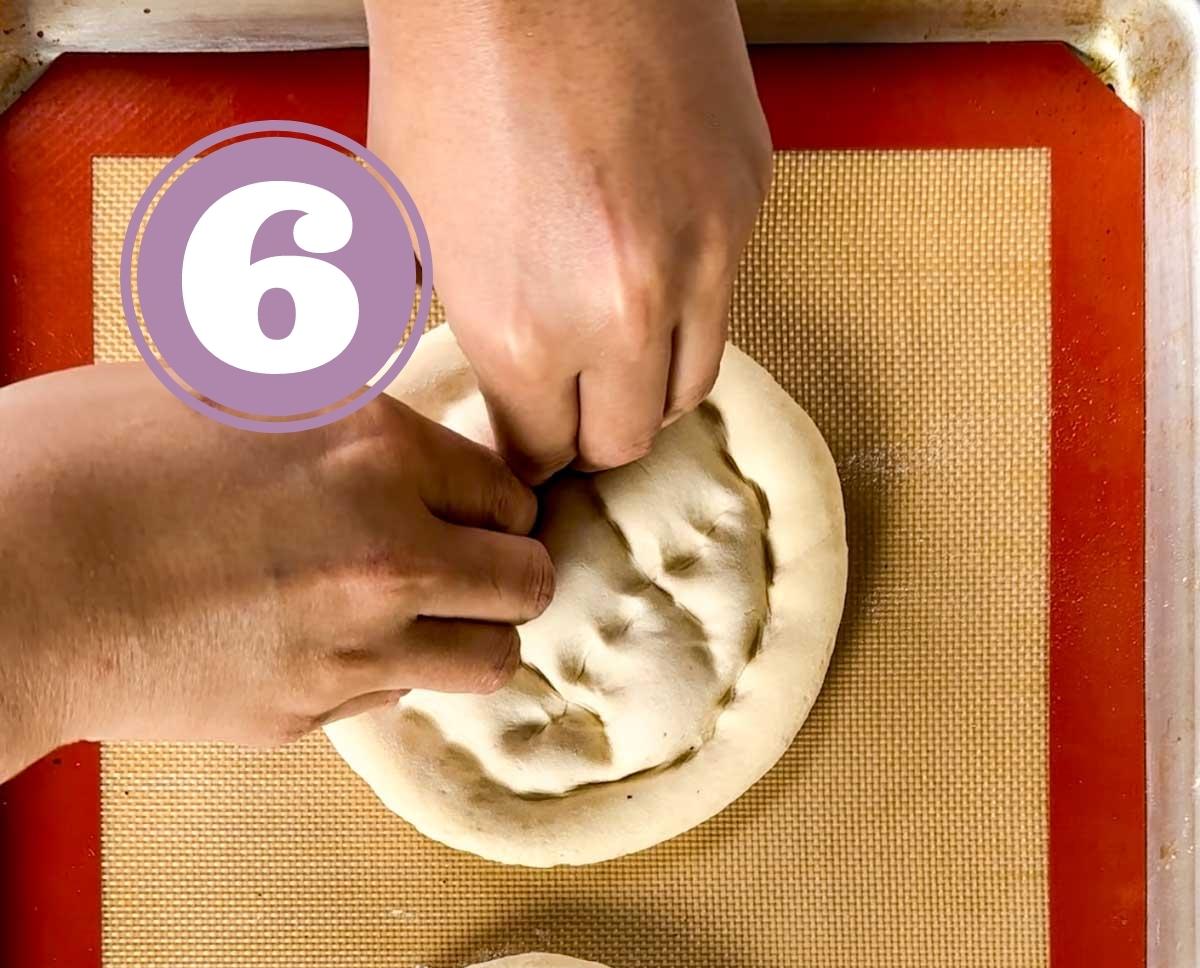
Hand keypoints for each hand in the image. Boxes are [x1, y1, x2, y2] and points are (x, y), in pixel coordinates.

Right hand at [0, 362, 552, 781]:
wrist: (5, 583)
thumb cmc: (78, 465)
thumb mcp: (215, 386)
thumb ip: (318, 412)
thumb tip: (364, 413)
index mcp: (371, 447)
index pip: (507, 489)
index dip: (486, 500)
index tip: (463, 507)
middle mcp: (388, 552)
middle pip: (527, 582)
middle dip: (504, 570)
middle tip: (462, 564)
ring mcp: (355, 647)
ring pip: (490, 660)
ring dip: (468, 635)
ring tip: (416, 616)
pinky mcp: (310, 716)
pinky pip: (396, 700)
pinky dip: (384, 675)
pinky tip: (321, 643)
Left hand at [366, 0, 771, 482]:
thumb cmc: (449, 60)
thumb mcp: (396, 208)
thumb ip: (421, 316)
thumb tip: (413, 371)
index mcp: (522, 330)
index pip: (544, 455)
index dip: (528, 452)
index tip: (525, 437)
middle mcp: (621, 314)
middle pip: (625, 441)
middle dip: (591, 431)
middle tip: (570, 403)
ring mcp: (698, 255)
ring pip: (690, 382)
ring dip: (650, 380)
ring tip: (615, 341)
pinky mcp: (744, 197)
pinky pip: (725, 289)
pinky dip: (688, 290)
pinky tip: (644, 241)